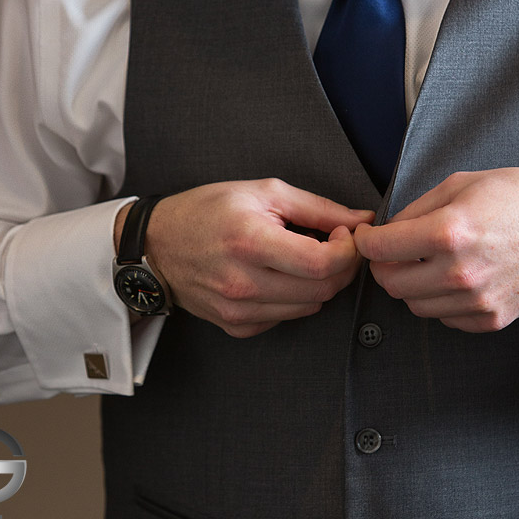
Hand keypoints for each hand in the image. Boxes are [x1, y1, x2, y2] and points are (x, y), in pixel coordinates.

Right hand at [115, 179, 373, 336]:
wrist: (155, 245)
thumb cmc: (207, 211)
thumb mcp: (264, 192)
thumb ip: (319, 208)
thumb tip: (364, 220)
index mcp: (251, 242)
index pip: (323, 264)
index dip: (348, 250)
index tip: (344, 234)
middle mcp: (243, 282)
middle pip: (323, 290)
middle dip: (341, 266)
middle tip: (332, 243)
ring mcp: (238, 310)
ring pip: (310, 308)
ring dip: (318, 284)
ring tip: (302, 257)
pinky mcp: (236, 326)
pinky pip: (286, 319)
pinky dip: (294, 299)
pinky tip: (278, 276)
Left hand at [354, 168, 518, 331]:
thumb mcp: (464, 183)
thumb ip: (418, 208)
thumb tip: (389, 230)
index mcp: (449, 232)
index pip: (380, 248)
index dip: (365, 241)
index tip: (366, 237)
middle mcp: (460, 272)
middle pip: (391, 283)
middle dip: (384, 266)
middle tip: (393, 251)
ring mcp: (477, 300)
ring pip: (415, 305)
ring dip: (412, 285)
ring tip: (428, 263)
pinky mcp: (491, 318)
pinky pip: (444, 318)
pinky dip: (440, 301)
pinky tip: (454, 278)